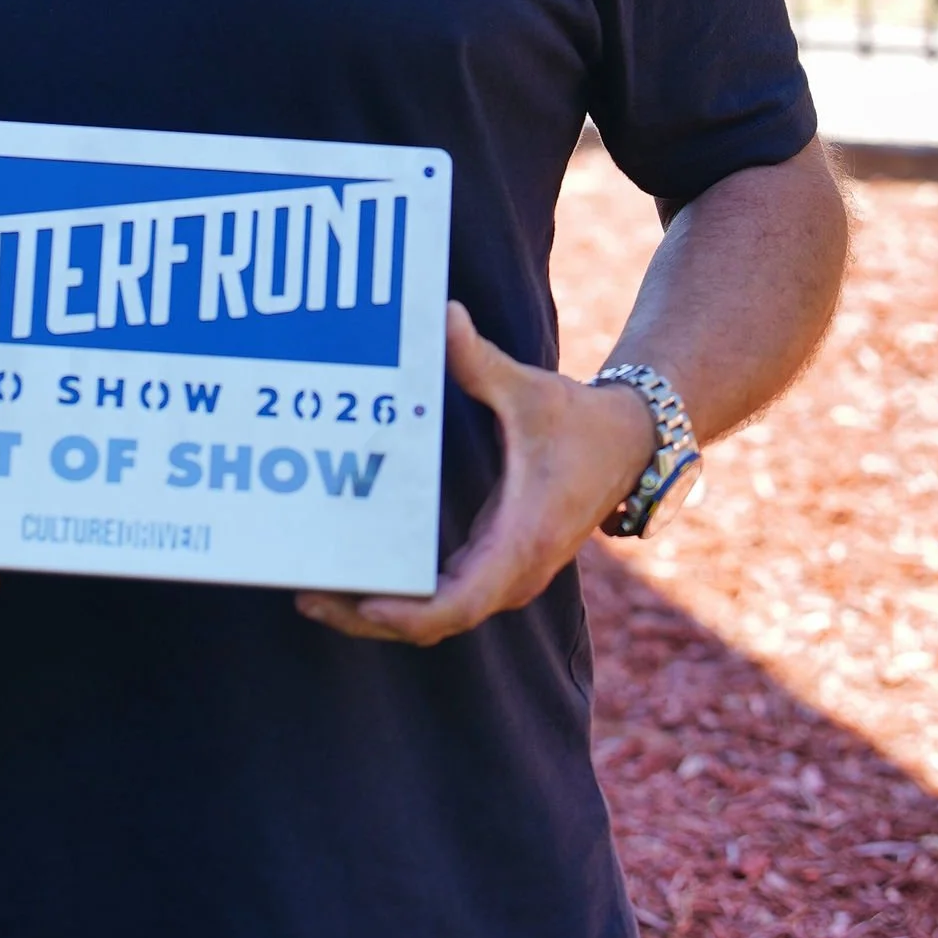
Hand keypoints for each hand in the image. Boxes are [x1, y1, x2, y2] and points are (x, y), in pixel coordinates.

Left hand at [294, 301, 654, 646]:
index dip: (409, 612)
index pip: (461, 603)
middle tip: (306, 597)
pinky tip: (354, 578)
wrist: (631, 446)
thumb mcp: (529, 389)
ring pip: (437, 617)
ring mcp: (505, 575)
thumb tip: (445, 316)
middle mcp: (513, 572)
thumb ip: (480, 360)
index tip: (362, 604)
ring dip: (379, 614)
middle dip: (369, 618)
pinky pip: (444, 599)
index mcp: (522, 540)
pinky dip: (401, 599)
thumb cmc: (581, 422)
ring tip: (314, 594)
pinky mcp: (496, 566)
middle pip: (435, 622)